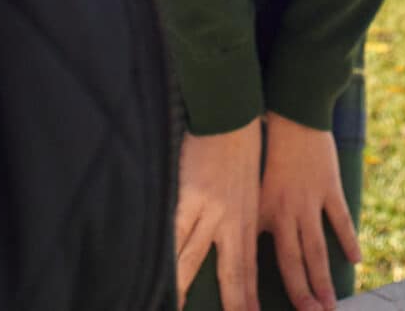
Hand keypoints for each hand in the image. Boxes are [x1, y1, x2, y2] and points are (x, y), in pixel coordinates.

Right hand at [177, 123, 262, 310]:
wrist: (232, 114)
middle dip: (232, 305)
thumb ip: (238, 221)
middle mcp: (231, 223)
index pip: (247, 272)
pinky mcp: (188, 197)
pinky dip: (163, 256)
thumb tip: (226, 244)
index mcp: (247, 222)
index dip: (247, 300)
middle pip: (230, 276)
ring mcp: (208, 212)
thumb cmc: (241, 150)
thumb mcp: (248, 190)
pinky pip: (171, 234)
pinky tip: (155, 273)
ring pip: (192, 261)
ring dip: (181, 290)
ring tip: (174, 309)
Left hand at [258, 111, 360, 310]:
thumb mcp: (249, 184)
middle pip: (295, 263)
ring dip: (324, 279)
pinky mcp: (329, 187)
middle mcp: (286, 212)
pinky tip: (356, 260)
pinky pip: (340, 219)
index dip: (266, 288)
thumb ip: (250, 216)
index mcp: (264, 213)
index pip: (264, 259)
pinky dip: (348, 239)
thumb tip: (236, 245)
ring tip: (331, 305)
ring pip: (317, 249)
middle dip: (303, 295)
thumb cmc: (262, 147)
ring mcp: (310, 201)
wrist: (288, 114)